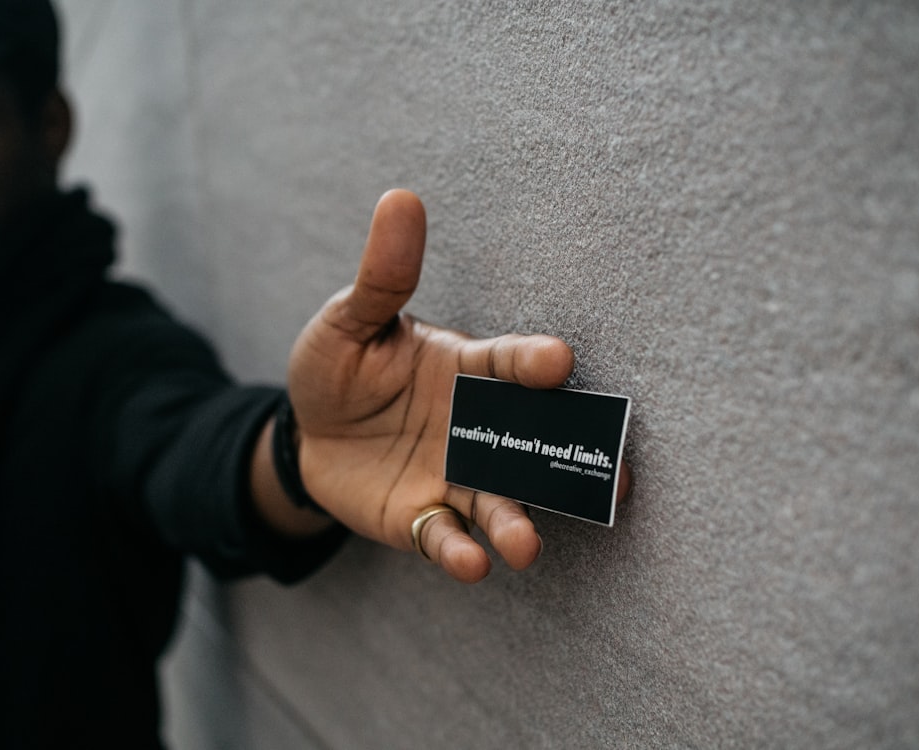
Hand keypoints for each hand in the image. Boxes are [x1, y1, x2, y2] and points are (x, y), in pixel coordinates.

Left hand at [288, 190, 627, 582]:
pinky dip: (460, 549)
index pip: (506, 364)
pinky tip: (473, 563)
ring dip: (519, 522)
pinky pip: (446, 536)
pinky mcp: (423, 517)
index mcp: (464, 370)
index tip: (557, 362)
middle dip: (568, 460)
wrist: (308, 434)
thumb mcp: (351, 320)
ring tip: (526, 543)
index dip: (531, 363)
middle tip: (610, 475)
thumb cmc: (340, 369)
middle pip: (529, 443)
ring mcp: (452, 477)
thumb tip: (399, 199)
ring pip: (499, 501)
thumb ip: (383, 277)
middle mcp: (472, 427)